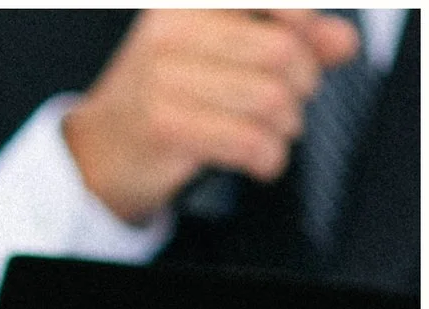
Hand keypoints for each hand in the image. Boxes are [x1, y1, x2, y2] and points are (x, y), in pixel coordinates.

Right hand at [62, 9, 360, 223]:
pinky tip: (263, 159)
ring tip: (275, 133)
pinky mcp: (162, 126)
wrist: (99, 151)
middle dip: (303, 86)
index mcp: (188, 4)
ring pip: (270, 100)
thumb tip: (344, 43)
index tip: (311, 52)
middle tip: (292, 101)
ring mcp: (162, 79)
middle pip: (282, 53)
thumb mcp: (224, 52)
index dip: (307, 26)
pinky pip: (247, 140)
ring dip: (287, 126)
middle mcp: (171, 31)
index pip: (273, 2)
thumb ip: (290, 38)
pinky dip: (268, 156)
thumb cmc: (165, 96)